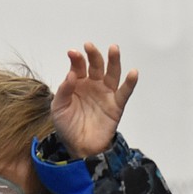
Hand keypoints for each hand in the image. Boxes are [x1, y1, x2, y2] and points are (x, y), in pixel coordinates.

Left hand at [51, 42, 137, 157]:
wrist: (79, 147)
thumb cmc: (67, 126)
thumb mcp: (58, 108)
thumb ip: (64, 90)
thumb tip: (71, 74)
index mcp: (78, 83)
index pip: (79, 66)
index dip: (77, 58)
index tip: (73, 53)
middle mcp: (93, 85)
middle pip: (96, 66)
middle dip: (94, 55)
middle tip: (90, 46)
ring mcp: (105, 93)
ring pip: (112, 73)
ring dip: (114, 61)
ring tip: (113, 49)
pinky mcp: (116, 105)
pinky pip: (125, 92)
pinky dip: (130, 82)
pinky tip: (133, 73)